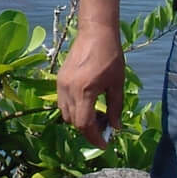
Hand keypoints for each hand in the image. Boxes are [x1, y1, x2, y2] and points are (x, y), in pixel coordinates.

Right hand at [57, 24, 126, 147]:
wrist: (95, 33)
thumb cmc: (110, 56)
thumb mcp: (117, 84)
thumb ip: (116, 108)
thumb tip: (115, 127)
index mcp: (85, 91)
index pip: (84, 125)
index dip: (94, 137)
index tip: (105, 144)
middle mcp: (69, 90)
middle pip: (74, 122)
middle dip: (89, 130)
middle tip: (104, 129)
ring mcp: (61, 85)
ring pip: (66, 114)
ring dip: (80, 121)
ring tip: (97, 116)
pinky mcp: (59, 80)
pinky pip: (62, 103)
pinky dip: (74, 109)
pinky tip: (88, 104)